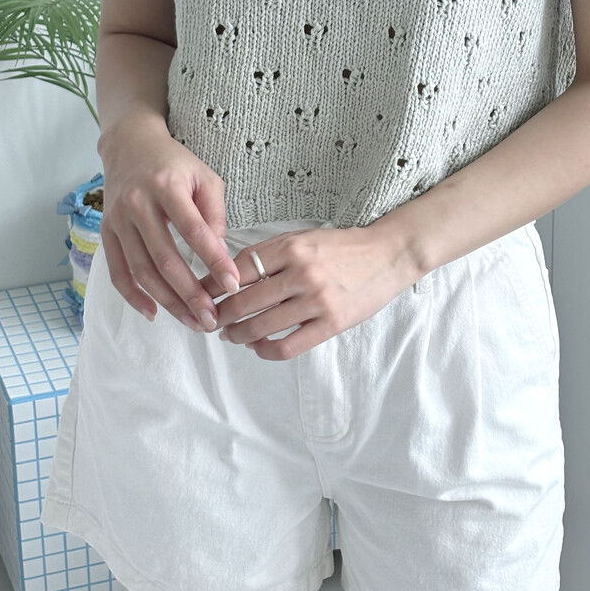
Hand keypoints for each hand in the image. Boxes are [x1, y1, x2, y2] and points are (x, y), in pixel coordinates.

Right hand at [97, 113, 241, 330]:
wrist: (129, 145)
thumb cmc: (175, 164)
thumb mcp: (205, 177)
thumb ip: (214, 214)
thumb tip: (219, 255)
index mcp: (167, 186)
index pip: (194, 231)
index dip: (214, 261)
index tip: (233, 285)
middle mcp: (137, 203)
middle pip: (165, 259)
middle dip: (190, 294)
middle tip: (211, 319)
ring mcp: (118, 219)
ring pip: (142, 271)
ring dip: (167, 302)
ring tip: (192, 321)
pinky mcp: (106, 232)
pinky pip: (117, 271)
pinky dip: (133, 296)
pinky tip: (153, 313)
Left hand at [202, 225, 414, 359]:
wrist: (389, 254)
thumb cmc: (343, 248)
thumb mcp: (304, 239)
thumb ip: (270, 255)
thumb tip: (229, 277)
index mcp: (290, 246)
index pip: (237, 269)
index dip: (212, 286)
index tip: (200, 296)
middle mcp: (301, 272)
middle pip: (242, 301)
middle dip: (220, 315)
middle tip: (211, 321)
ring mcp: (317, 299)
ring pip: (260, 326)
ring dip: (238, 335)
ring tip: (231, 335)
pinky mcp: (331, 323)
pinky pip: (287, 346)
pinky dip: (265, 350)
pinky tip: (259, 347)